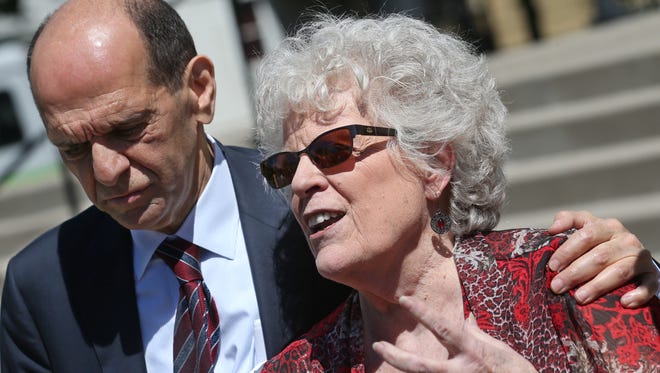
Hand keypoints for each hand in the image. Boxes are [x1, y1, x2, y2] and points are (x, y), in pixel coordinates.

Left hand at [372, 296, 537, 372]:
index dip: (422, 312)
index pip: (442, 327)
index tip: (403, 299)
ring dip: (402, 372)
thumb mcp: (496, 348)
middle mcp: (461, 371)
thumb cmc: (513, 369)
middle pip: (420, 366)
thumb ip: (476, 334)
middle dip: (396, 356)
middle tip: (377, 345)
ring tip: (384, 359)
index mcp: (471, 351)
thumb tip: (465, 320)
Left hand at [547, 210, 657, 307]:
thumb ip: (568, 220)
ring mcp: (640, 257)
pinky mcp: (652, 275)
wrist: (630, 254)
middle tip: (557, 287)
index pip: (586, 236)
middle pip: (599, 256)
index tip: (552, 266)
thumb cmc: (599, 240)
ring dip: (598, 286)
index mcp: (608, 226)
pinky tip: (623, 302)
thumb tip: (552, 229)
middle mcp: (626, 240)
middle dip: (575, 273)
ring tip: (579, 298)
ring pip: (619, 271)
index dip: (567, 251)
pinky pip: (648, 285)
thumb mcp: (585, 225)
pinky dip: (638, 294)